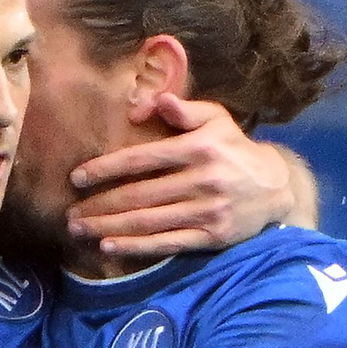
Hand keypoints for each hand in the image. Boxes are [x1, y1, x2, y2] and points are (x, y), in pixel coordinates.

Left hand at [65, 93, 295, 258]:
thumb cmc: (235, 149)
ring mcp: (207, 210)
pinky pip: (167, 243)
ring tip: (80, 230)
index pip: (141, 159)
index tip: (77, 178)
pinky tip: (109, 246)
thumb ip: (184, 108)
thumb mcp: (216, 119)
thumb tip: (153, 101)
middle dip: (99, 205)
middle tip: (69, 213)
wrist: (277, 187)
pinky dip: (136, 246)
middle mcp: (201, 179)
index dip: (106, 169)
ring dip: (109, 227)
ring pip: (148, 221)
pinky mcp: (212, 236)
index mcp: (197, 148)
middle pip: (138, 195)